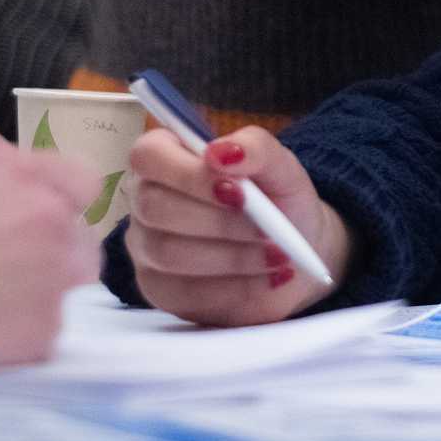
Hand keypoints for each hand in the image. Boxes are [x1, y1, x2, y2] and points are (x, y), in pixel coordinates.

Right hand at [0, 144, 102, 366]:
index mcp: (23, 176)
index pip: (79, 181)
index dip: (57, 198)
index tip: (34, 213)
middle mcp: (51, 222)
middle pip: (81, 236)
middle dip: (53, 246)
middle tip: (8, 260)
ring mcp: (54, 279)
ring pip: (69, 281)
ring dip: (42, 285)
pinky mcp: (44, 330)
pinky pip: (45, 326)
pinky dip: (21, 327)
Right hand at [124, 126, 351, 326]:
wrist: (294, 253)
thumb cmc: (278, 200)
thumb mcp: (280, 166)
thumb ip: (256, 148)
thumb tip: (221, 151)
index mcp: (167, 155)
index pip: (149, 155)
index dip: (188, 174)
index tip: (237, 189)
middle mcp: (146, 199)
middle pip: (156, 208)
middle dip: (220, 221)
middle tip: (268, 229)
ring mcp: (146, 248)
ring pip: (169, 253)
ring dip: (232, 256)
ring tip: (276, 254)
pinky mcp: (159, 290)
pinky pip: (184, 293)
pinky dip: (234, 287)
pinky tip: (266, 279)